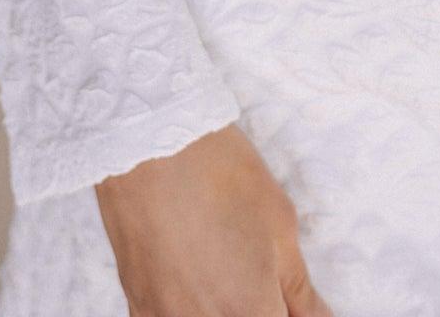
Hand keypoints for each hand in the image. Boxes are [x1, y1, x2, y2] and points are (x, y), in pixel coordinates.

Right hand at [94, 120, 334, 316]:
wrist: (147, 141)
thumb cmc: (219, 173)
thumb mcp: (280, 226)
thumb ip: (301, 291)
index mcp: (250, 312)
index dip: (289, 311)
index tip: (288, 297)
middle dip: (262, 307)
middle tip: (259, 275)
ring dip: (226, 307)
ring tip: (226, 271)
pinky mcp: (138, 308)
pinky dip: (190, 309)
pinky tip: (196, 280)